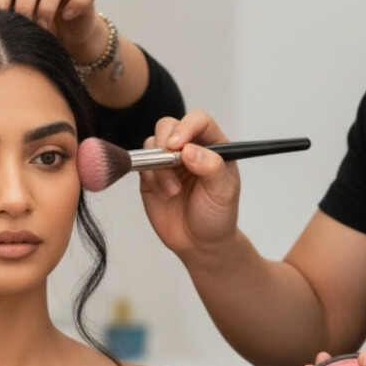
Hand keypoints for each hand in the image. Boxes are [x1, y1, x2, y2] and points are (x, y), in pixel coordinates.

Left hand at [0, 0, 100, 59]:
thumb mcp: (24, 24)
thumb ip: (11, 20)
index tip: (1, 21)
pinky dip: (78, 2)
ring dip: (48, 4)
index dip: (2, 1)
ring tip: (44, 25)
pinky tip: (68, 17)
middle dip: (25, 4)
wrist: (71, 35)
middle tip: (25, 24)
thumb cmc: (43, 27)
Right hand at [139, 110, 241, 257]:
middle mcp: (189, 148)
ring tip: (173, 191)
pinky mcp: (151, 175)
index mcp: (213, 146)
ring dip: (159, 166)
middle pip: (169, 125)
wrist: (199, 244)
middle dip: (165, 143)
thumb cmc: (217, 216)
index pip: (199, 121)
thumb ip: (211, 168)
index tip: (177, 145)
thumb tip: (189, 150)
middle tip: (170, 163)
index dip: (186, 126)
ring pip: (152, 144)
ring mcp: (168, 161)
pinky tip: (165, 195)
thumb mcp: (224, 192)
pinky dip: (150, 177)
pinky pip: (141, 164)